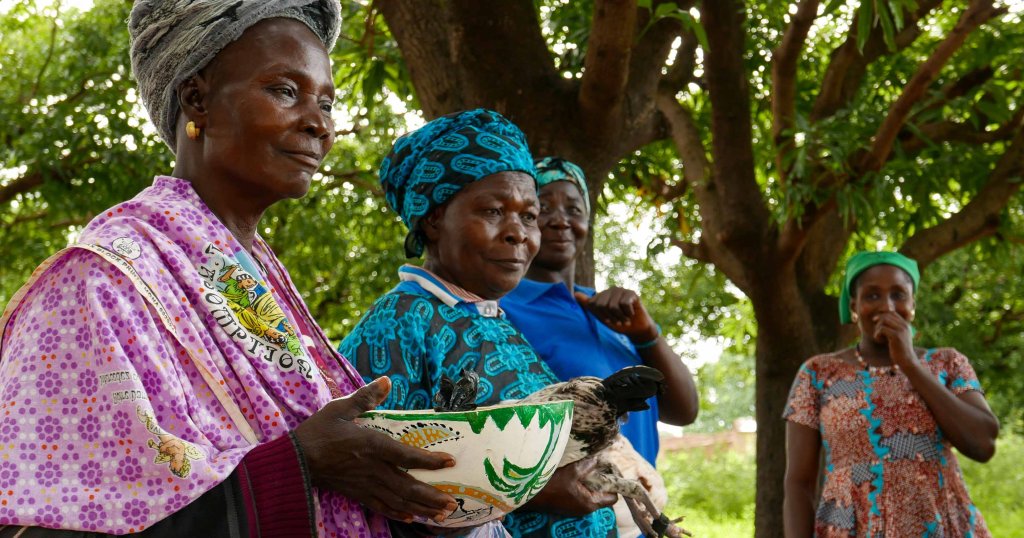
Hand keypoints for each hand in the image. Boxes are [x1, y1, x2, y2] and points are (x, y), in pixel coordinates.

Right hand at [293, 377, 457, 522]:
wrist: (295, 459)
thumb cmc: (319, 431)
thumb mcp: (341, 408)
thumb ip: (366, 397)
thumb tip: (387, 381)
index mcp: (372, 446)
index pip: (406, 456)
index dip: (429, 460)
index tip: (449, 461)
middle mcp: (373, 469)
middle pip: (408, 486)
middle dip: (432, 496)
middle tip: (454, 503)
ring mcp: (366, 485)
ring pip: (399, 500)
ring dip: (422, 508)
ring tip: (442, 514)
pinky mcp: (357, 494)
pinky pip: (382, 507)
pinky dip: (399, 514)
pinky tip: (413, 518)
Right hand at [523, 458, 617, 516]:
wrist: (531, 495)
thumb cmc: (553, 484)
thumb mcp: (572, 471)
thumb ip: (588, 465)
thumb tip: (599, 458)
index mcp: (591, 503)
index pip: (613, 497)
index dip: (613, 484)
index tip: (609, 471)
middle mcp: (586, 509)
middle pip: (602, 496)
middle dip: (601, 481)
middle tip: (597, 466)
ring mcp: (577, 509)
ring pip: (592, 495)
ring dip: (590, 483)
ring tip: (586, 469)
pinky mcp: (569, 506)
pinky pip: (582, 496)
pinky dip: (582, 486)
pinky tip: (575, 476)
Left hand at [575, 288, 657, 343]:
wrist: (636, 328)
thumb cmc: (618, 322)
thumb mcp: (601, 316)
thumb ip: (589, 305)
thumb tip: (575, 294)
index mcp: (602, 295)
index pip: (593, 305)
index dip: (601, 316)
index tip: (609, 320)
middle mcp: (610, 290)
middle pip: (602, 305)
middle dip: (611, 317)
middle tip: (618, 320)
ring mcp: (621, 290)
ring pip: (613, 306)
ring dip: (620, 317)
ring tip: (625, 319)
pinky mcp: (631, 293)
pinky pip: (625, 304)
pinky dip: (628, 313)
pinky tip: (632, 314)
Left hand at [872, 312, 915, 367]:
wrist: (906, 361)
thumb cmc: (899, 349)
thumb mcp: (897, 336)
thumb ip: (892, 327)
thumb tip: (878, 318)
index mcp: (905, 324)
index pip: (891, 313)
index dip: (882, 316)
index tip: (877, 323)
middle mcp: (904, 325)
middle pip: (886, 315)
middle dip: (878, 322)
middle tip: (877, 332)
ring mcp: (901, 330)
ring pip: (883, 320)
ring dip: (877, 329)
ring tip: (879, 337)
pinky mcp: (896, 336)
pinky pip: (881, 329)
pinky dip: (877, 335)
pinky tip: (880, 341)